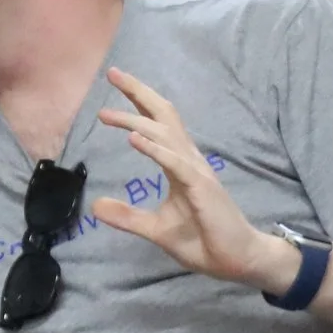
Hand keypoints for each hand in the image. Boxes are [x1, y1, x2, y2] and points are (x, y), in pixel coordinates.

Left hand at [94, 68, 296, 290]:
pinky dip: (154, 150)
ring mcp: (197, 172)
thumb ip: (128, 217)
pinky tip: (134, 139)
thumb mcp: (156, 229)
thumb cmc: (203, 240)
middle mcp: (189, 160)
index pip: (158, 124)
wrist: (236, 260)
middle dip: (138, 93)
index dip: (138, 102)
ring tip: (106, 113)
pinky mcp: (202, 188)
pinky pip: (175, 163)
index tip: (114, 84)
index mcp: (180, 164)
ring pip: (165, 135)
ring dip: (135, 121)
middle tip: (112, 73)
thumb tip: (97, 206)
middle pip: (163, 116)